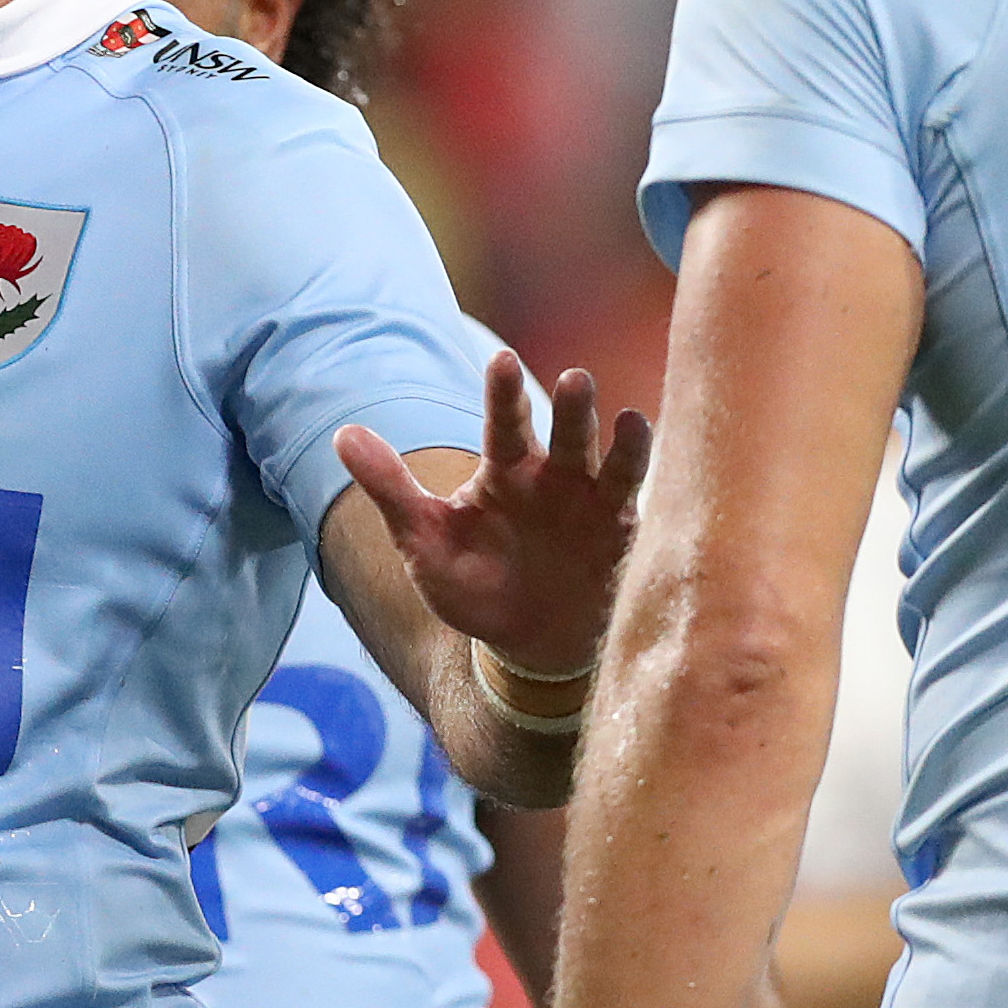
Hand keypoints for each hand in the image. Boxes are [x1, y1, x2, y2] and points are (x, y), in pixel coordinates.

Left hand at [341, 350, 651, 674]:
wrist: (526, 646)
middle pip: (566, 434)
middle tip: (576, 379)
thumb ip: (390, 488)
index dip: (504, 393)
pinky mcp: (626, 543)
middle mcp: (556, 478)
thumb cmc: (474, 586)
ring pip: (613, 465)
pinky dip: (655, 496)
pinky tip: (666, 485)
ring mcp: (596, 508)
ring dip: (624, 443)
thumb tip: (340, 434)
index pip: (505, 423)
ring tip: (631, 419)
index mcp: (507, 471)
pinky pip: (643, 514)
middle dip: (573, 408)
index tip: (501, 360)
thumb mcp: (423, 542)